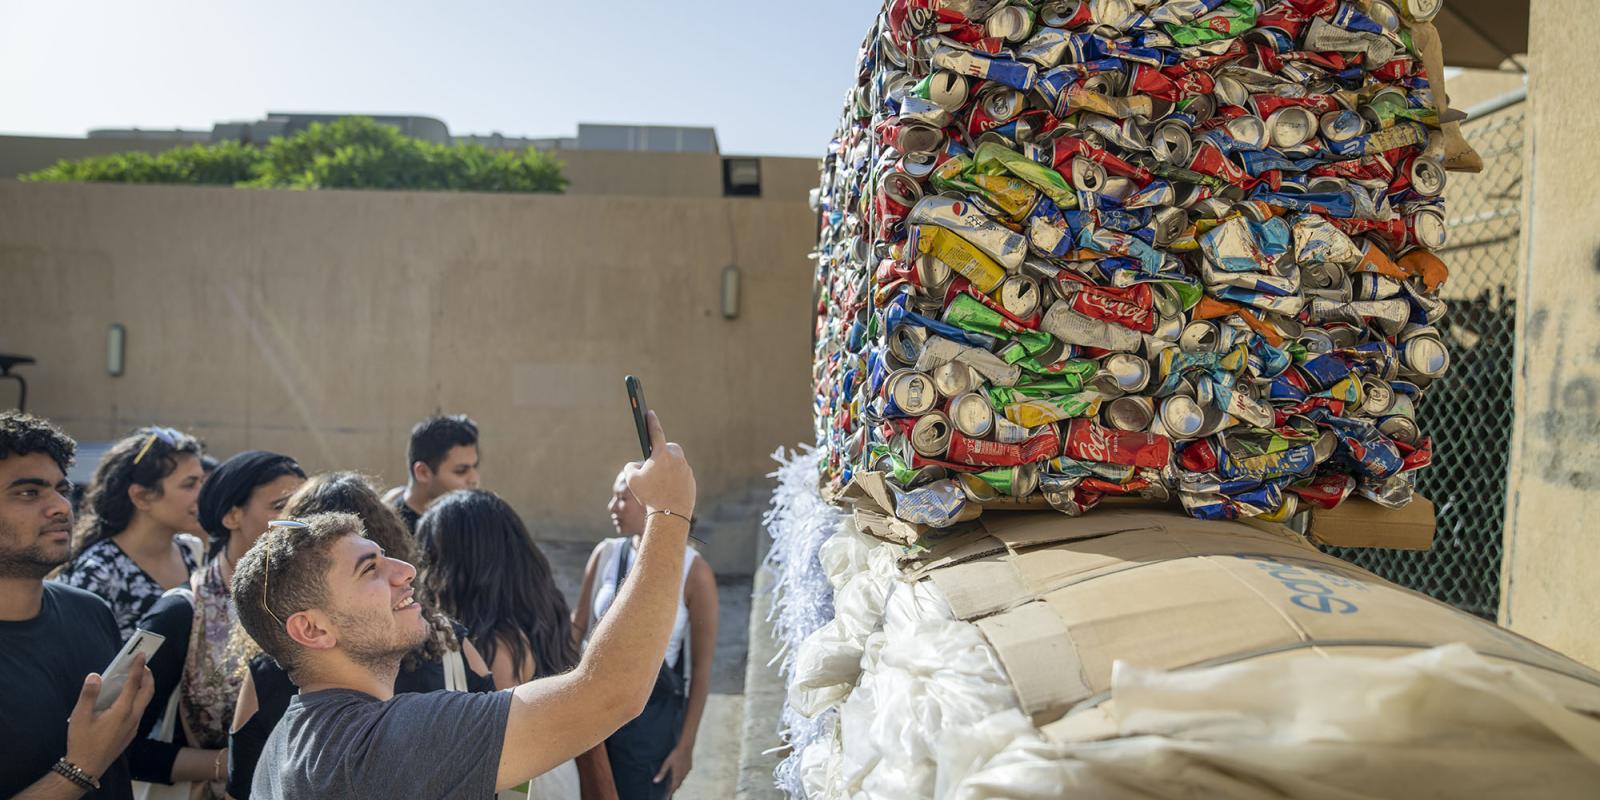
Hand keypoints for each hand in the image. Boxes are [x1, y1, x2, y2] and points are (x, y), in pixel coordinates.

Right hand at [66, 653, 154, 777]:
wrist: (86, 768)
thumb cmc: (82, 742)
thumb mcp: (80, 717)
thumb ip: (89, 695)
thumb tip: (95, 676)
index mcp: (122, 711)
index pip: (134, 684)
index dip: (139, 668)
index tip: (142, 655)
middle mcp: (133, 718)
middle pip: (147, 692)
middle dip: (148, 676)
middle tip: (143, 665)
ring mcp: (133, 727)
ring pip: (145, 703)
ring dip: (144, 688)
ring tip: (136, 679)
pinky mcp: (130, 734)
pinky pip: (139, 712)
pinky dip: (138, 700)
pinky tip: (126, 700)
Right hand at [624, 411, 695, 519]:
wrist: (670, 514)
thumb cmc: (649, 495)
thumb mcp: (631, 479)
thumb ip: (631, 467)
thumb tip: (637, 466)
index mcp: (661, 454)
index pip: (655, 432)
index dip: (651, 421)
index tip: (649, 413)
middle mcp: (676, 458)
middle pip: (669, 448)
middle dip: (662, 452)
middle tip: (654, 464)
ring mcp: (686, 469)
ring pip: (676, 463)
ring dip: (668, 468)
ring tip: (659, 483)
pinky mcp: (691, 480)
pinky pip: (682, 476)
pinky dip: (675, 480)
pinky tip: (668, 490)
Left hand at [653, 745, 691, 795]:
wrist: (686, 746)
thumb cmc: (675, 754)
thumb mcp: (666, 763)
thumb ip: (661, 773)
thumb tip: (655, 781)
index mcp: (677, 775)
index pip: (673, 787)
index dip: (670, 793)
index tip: (667, 797)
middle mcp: (683, 775)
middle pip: (678, 784)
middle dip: (674, 788)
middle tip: (669, 792)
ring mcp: (687, 771)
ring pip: (682, 780)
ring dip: (677, 782)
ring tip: (672, 785)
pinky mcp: (689, 767)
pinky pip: (685, 775)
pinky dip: (681, 777)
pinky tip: (678, 775)